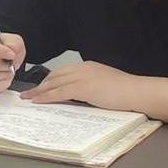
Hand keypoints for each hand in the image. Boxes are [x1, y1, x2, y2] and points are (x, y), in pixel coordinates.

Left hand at [26, 61, 144, 111]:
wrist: (139, 92)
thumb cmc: (126, 92)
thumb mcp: (104, 84)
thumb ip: (89, 86)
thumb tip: (76, 95)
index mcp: (88, 66)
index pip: (63, 72)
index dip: (49, 80)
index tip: (40, 87)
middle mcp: (83, 68)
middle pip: (55, 76)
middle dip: (41, 85)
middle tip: (28, 93)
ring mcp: (82, 77)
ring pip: (54, 83)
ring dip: (39, 91)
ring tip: (28, 98)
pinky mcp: (83, 87)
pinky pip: (58, 92)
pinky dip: (46, 96)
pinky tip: (37, 101)